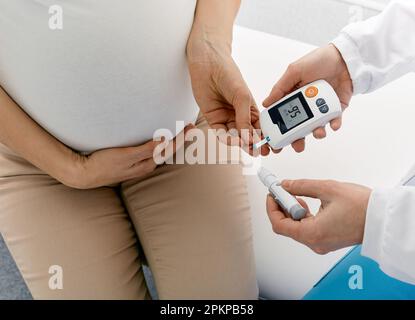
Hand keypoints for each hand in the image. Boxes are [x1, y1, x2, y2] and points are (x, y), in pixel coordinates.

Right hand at [65, 126, 191, 188]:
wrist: (85, 174)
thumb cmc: (104, 164)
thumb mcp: (126, 155)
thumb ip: (146, 149)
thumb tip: (164, 141)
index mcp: (147, 163)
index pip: (169, 149)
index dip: (181, 138)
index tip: (190, 127)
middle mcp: (146, 165)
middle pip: (168, 151)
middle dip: (180, 139)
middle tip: (190, 126)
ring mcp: (138, 165)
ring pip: (161, 153)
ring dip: (171, 143)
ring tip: (179, 132)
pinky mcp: (131, 163)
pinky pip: (151, 153)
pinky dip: (159, 146)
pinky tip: (159, 142)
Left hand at [187, 32, 269, 155]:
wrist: (208, 64)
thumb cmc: (228, 73)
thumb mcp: (242, 96)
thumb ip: (245, 118)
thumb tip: (249, 137)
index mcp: (251, 109)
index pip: (260, 127)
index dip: (265, 138)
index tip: (270, 146)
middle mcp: (239, 115)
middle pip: (248, 135)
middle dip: (254, 144)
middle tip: (259, 152)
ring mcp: (227, 117)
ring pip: (235, 136)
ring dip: (241, 144)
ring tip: (248, 148)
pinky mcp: (214, 118)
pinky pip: (221, 133)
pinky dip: (227, 138)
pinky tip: (233, 140)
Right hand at [263, 44, 352, 152]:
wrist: (344, 58)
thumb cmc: (318, 61)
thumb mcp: (294, 71)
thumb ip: (280, 88)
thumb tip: (265, 103)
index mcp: (293, 97)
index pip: (283, 116)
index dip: (279, 129)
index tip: (276, 140)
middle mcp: (306, 105)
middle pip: (299, 127)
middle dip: (297, 139)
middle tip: (297, 146)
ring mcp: (321, 108)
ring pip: (316, 127)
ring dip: (316, 133)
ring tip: (318, 132)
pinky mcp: (336, 109)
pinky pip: (334, 121)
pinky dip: (334, 125)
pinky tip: (333, 125)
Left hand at [266, 179, 370, 253]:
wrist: (382, 218)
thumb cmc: (361, 206)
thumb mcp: (327, 189)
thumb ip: (301, 186)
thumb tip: (285, 185)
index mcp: (312, 233)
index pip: (279, 225)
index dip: (272, 208)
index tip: (272, 194)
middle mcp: (314, 242)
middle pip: (286, 227)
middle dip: (281, 207)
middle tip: (282, 191)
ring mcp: (321, 243)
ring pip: (296, 228)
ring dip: (291, 211)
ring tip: (296, 194)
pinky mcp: (327, 240)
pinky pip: (307, 229)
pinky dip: (302, 216)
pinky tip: (305, 203)